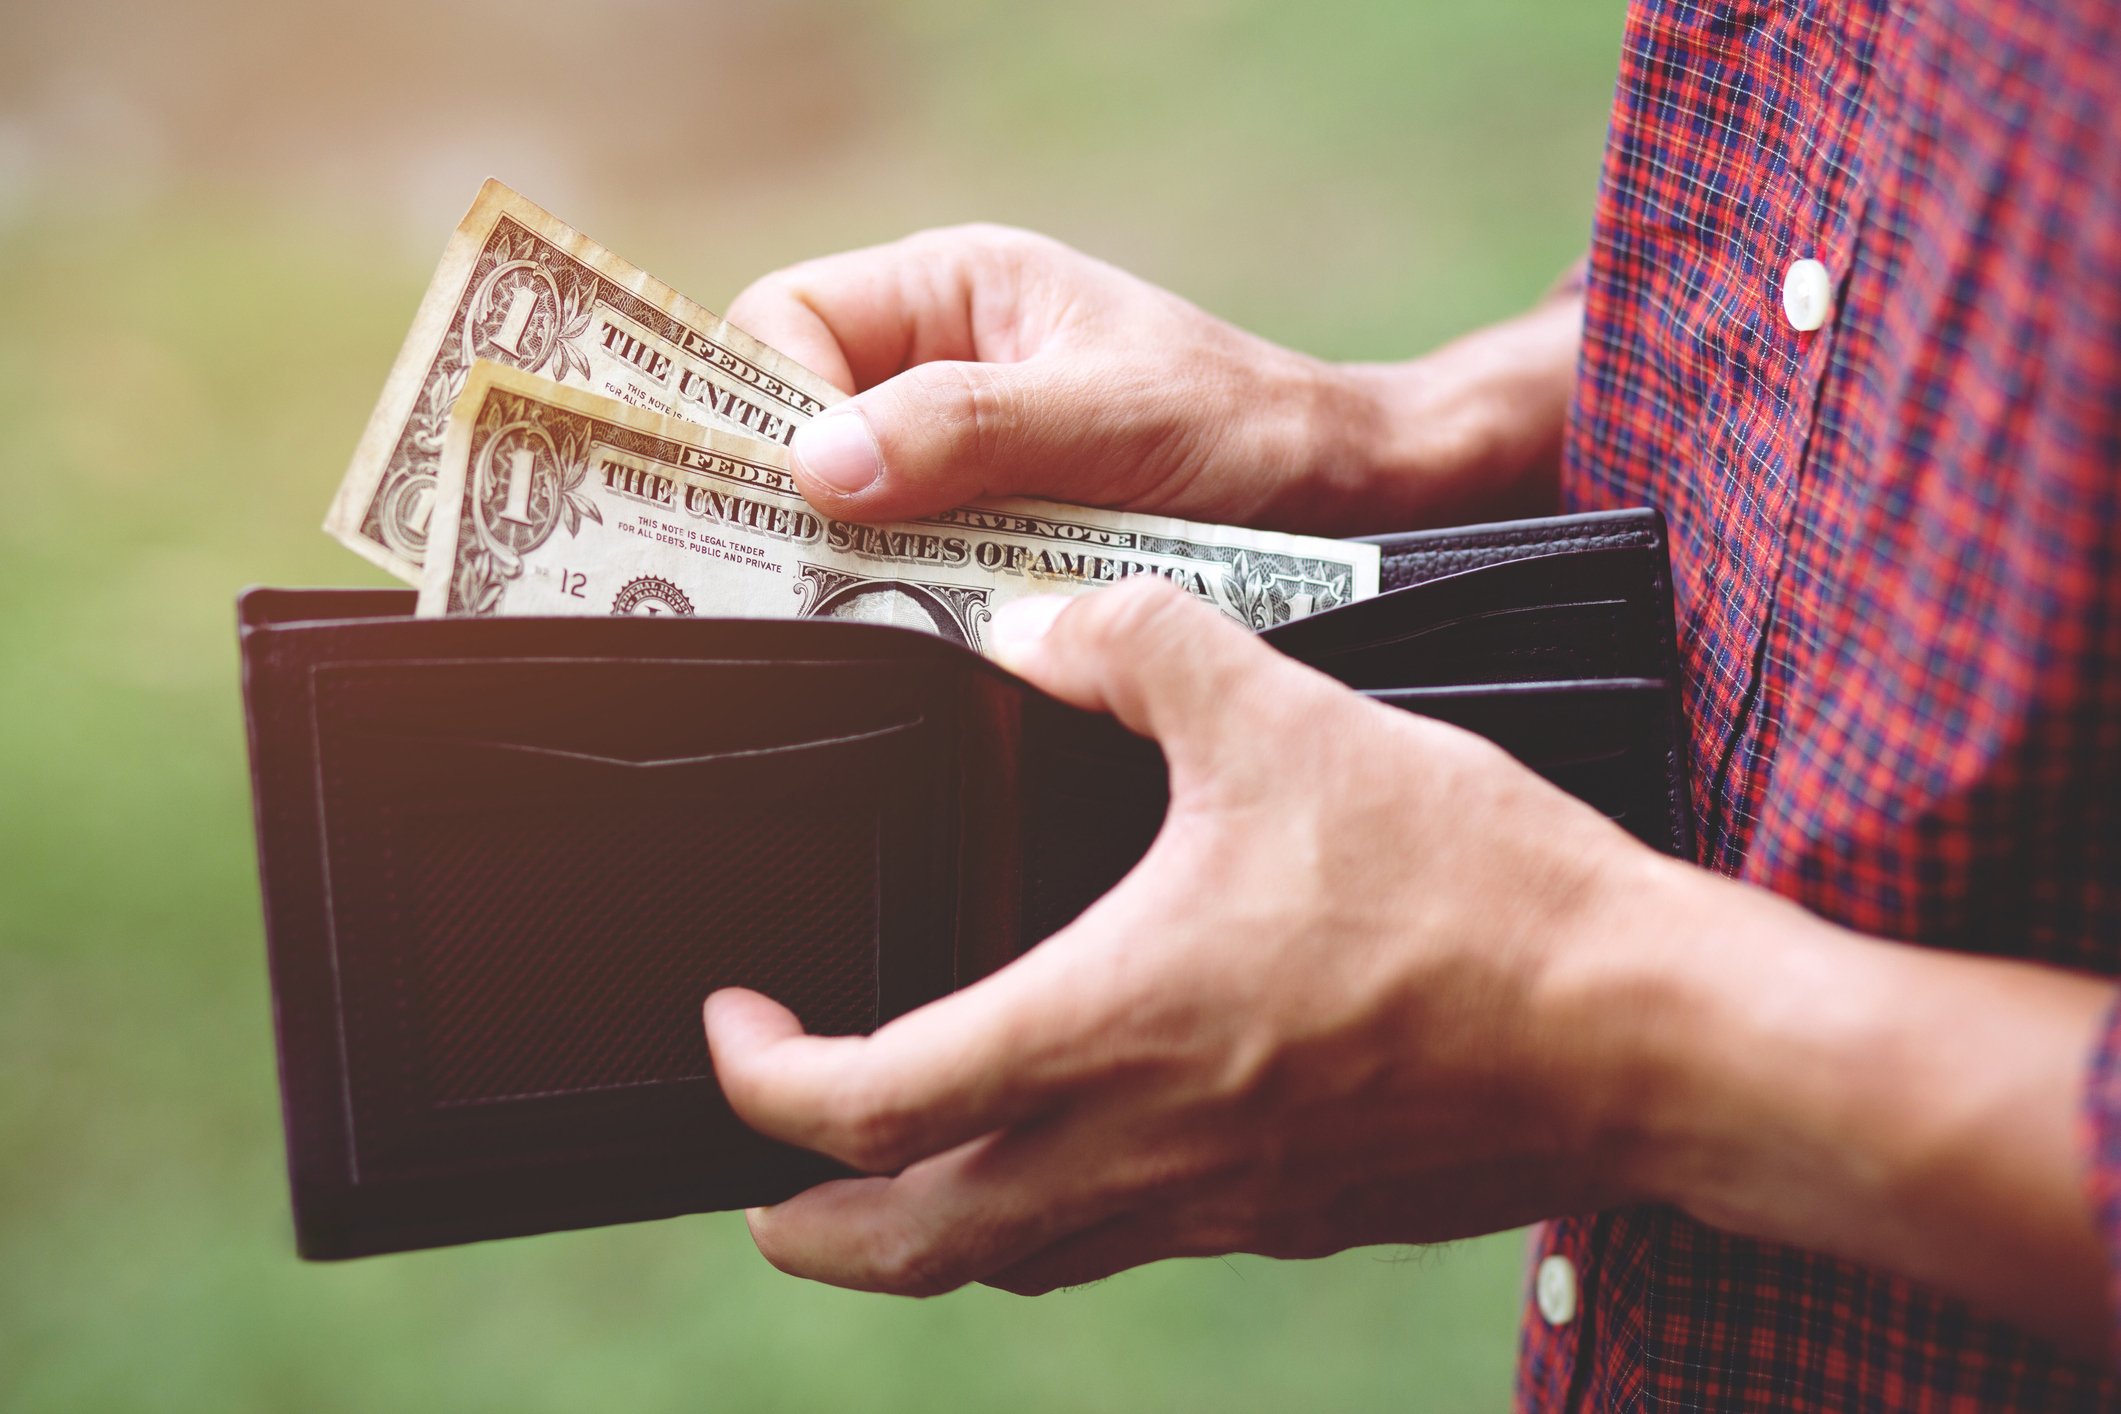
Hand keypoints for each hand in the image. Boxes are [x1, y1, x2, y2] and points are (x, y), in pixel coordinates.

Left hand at [703, 577, 1658, 1294]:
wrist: (1645, 1031)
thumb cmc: (1470, 890)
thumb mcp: (1284, 715)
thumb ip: (1137, 647)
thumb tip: (1038, 623)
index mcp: (1101, 1029)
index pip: (864, 1107)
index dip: (764, 1083)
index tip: (739, 1024)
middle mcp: (1139, 1148)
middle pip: (912, 1248)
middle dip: (811, 1232)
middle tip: (758, 1193)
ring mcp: (1219, 1204)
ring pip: (1019, 1262)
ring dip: (926, 1236)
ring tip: (893, 1183)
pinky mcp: (1293, 1214)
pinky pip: (1131, 1243)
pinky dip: (1059, 1217)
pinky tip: (1090, 1146)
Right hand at [724, 226, 1580, 534]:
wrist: (1347, 502)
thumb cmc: (1245, 430)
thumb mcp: (1108, 419)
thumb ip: (964, 429)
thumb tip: (817, 467)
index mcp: (950, 289)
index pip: (784, 323)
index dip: (768, 403)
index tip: (797, 490)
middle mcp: (937, 363)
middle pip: (794, 421)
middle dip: (796, 495)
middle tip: (803, 572)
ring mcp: (958, 453)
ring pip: (843, 505)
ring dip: (854, 558)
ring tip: (874, 605)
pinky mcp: (985, 533)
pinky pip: (903, 562)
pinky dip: (906, 597)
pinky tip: (929, 627)